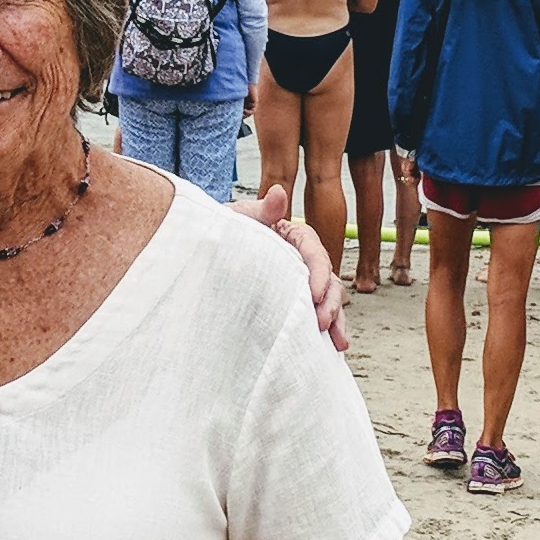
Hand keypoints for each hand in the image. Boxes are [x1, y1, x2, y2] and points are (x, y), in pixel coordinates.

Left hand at [234, 183, 347, 350]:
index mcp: (293, 236)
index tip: (315, 294)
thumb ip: (261, 209)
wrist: (202, 253)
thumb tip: (279, 193)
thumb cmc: (221, 232)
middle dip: (330, 302)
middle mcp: (301, 260)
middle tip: (322, 323)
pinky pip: (313, 314)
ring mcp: (298, 282)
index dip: (319, 273)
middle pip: (327, 278)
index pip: (314, 251)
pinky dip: (326, 329)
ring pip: (327, 299)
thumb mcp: (238, 218)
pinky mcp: (292, 300)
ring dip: (335, 319)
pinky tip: (332, 347)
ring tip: (336, 341)